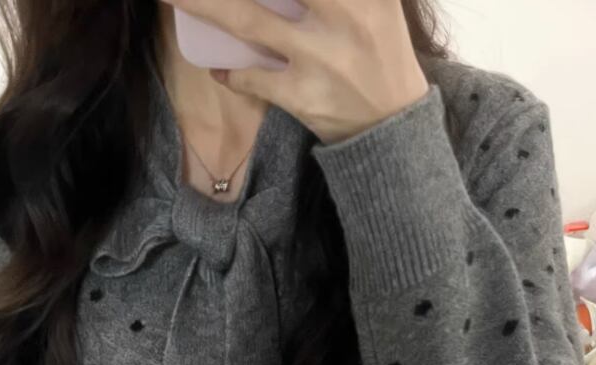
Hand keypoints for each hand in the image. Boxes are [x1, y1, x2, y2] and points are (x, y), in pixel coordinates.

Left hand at [161, 0, 430, 143]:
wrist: (390, 121)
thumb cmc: (379, 50)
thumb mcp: (376, 3)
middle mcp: (342, 16)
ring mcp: (318, 57)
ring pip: (249, 21)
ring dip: (205, 6)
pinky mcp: (302, 95)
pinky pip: (253, 79)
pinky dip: (231, 72)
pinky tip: (218, 66)